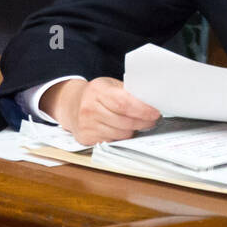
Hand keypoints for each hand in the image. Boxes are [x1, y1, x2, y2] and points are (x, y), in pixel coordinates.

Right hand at [40, 77, 161, 145]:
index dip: (142, 110)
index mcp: (97, 91)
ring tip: (137, 124)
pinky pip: (112, 141)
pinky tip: (122, 130)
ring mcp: (86, 125)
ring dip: (133, 131)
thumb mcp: (109, 85)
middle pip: (124, 121)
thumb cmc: (95, 95)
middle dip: (143, 122)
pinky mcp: (86, 138)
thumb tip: (150, 101)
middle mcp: (89, 108)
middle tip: (152, 120)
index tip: (155, 113)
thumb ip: (126, 92)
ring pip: (121, 134)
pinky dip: (121, 137)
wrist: (71, 105)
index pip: (124, 103)